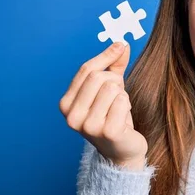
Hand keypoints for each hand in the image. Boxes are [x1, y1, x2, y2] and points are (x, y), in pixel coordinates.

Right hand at [59, 42, 147, 170]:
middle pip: (98, 77)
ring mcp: (89, 126)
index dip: (105, 55)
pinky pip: (123, 102)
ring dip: (123, 96)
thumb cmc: (114, 117)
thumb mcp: (111, 88)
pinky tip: (124, 119)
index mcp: (66, 104)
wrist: (122, 151)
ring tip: (119, 111)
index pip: (86, 70)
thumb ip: (113, 66)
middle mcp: (72, 116)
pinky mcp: (108, 132)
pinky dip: (128, 106)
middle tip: (119, 95)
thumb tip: (120, 44)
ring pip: (112, 88)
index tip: (120, 45)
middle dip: (115, 81)